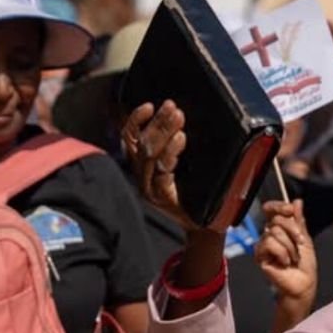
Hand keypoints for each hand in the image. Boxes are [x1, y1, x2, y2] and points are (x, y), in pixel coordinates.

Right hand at [122, 100, 192, 230]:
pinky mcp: (160, 198)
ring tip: (178, 117)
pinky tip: (180, 139)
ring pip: (150, 155)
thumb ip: (176, 148)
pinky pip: (162, 171)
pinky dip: (170, 152)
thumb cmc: (193, 195)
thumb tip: (181, 119)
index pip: (130, 139)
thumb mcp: (182, 167)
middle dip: (157, 122)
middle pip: (142, 143)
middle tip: (172, 107)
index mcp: (143, 168)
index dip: (136, 120)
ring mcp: (149, 188)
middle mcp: (142, 177)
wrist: (201, 226)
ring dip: (164, 132)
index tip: (149, 105)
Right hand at [255, 201, 317, 305]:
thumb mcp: (305, 238)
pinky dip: (282, 253)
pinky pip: (270, 243)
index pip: (272, 209)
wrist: (304, 282)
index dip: (279, 206)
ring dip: (290, 246)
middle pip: (277, 219)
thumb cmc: (305, 264)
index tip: (290, 210)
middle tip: (300, 244)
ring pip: (274, 232)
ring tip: (293, 258)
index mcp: (280, 227)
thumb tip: (297, 201)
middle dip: (293, 231)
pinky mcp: (259, 255)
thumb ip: (299, 221)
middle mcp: (269, 234)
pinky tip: (285, 262)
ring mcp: (263, 244)